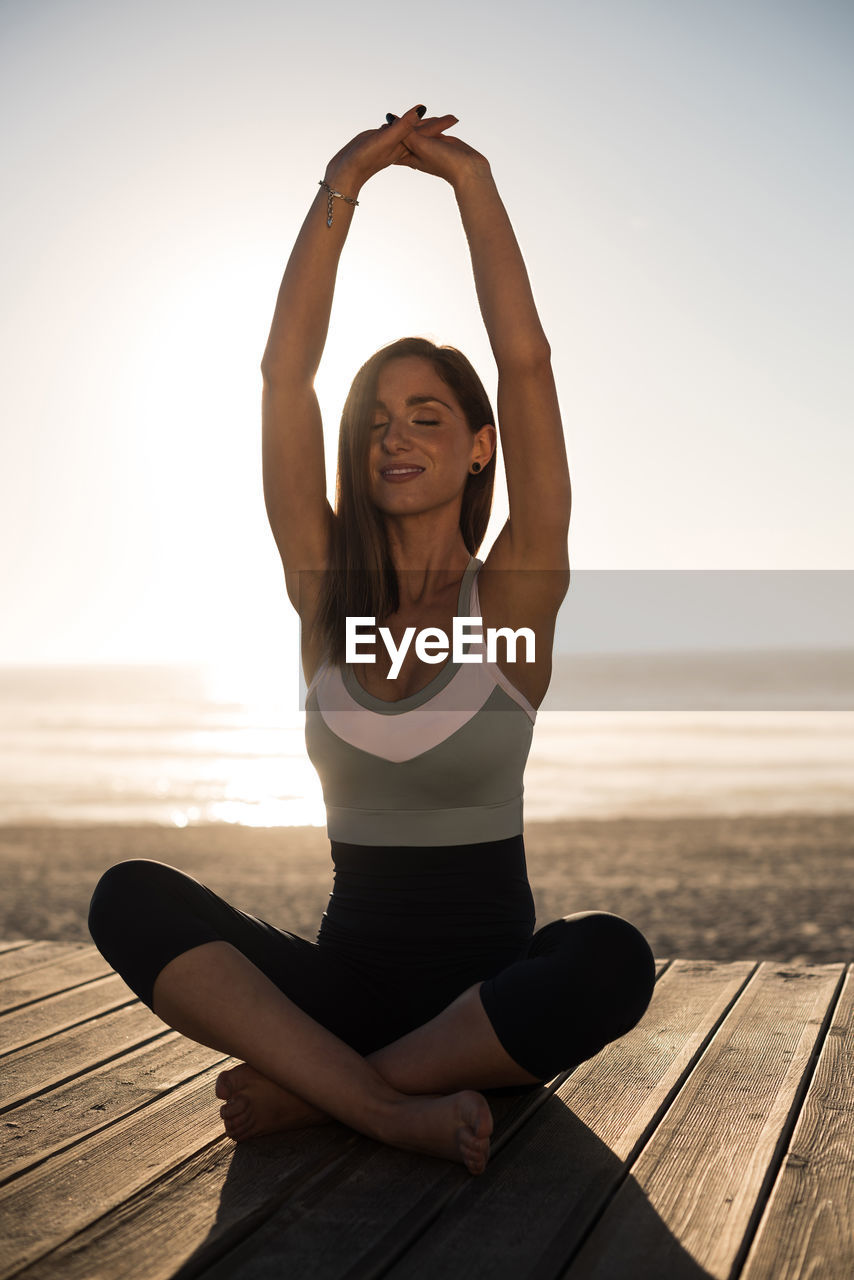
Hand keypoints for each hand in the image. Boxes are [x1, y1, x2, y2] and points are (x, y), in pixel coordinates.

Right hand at [324, 106, 455, 194]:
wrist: (345, 176)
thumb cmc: (365, 159)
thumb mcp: (387, 139)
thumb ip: (404, 125)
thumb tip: (421, 110)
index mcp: (404, 145)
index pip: (426, 132)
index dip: (439, 125)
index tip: (454, 118)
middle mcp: (399, 147)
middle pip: (420, 134)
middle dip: (433, 127)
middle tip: (448, 120)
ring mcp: (389, 149)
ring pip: (408, 137)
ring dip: (417, 130)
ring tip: (427, 124)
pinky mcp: (377, 149)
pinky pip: (393, 141)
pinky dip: (399, 135)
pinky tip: (399, 136)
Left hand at [395, 118, 490, 188]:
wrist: (467, 170)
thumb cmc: (442, 161)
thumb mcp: (419, 145)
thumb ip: (407, 131)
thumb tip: (391, 119)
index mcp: (410, 155)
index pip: (395, 142)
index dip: (388, 133)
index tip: (381, 125)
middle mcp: (419, 152)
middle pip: (407, 136)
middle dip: (401, 126)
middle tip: (389, 117)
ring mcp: (431, 148)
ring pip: (421, 132)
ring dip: (417, 123)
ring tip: (407, 118)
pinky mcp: (442, 143)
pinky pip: (433, 131)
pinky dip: (431, 125)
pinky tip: (430, 122)